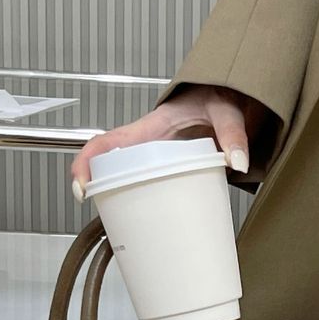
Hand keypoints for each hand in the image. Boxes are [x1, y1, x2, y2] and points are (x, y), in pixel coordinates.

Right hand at [69, 84, 275, 199]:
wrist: (233, 92)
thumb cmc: (220, 93)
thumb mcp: (225, 110)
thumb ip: (232, 134)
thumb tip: (236, 160)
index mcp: (150, 127)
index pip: (105, 142)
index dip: (86, 164)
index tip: (82, 189)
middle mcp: (148, 142)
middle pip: (112, 169)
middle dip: (103, 194)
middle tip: (110, 218)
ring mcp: (159, 155)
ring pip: (130, 180)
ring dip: (125, 201)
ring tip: (130, 227)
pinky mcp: (172, 165)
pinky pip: (154, 184)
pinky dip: (151, 202)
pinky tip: (160, 218)